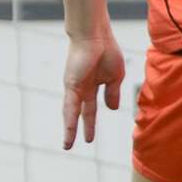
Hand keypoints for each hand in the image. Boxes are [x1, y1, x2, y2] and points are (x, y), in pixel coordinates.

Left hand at [61, 34, 124, 149]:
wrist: (96, 36)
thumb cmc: (106, 50)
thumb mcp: (115, 76)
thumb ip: (112, 93)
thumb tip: (112, 109)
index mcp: (92, 86)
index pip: (90, 110)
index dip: (89, 124)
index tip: (89, 138)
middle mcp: (81, 89)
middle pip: (78, 114)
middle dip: (76, 129)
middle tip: (70, 145)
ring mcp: (74, 88)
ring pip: (70, 113)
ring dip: (69, 130)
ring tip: (66, 145)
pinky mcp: (71, 85)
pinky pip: (70, 105)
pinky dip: (70, 119)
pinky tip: (69, 131)